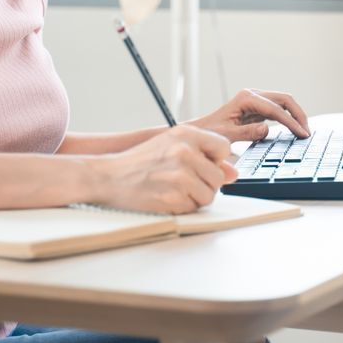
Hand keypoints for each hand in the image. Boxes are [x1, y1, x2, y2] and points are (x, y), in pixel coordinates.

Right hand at [92, 125, 236, 213]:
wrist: (109, 176)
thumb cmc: (141, 161)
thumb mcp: (172, 145)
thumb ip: (204, 154)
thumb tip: (233, 172)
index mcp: (186, 134)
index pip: (223, 147)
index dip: (216, 160)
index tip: (203, 163)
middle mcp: (185, 152)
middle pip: (218, 176)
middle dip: (205, 183)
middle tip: (183, 181)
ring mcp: (179, 176)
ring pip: (209, 195)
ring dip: (196, 197)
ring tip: (175, 189)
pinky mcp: (173, 198)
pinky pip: (194, 208)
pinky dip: (183, 207)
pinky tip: (167, 197)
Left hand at [189, 89, 309, 141]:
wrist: (201, 130)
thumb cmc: (210, 132)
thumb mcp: (227, 135)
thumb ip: (247, 133)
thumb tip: (267, 129)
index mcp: (246, 98)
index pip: (275, 109)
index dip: (291, 122)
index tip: (301, 134)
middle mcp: (253, 95)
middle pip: (284, 99)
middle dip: (298, 114)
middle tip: (306, 133)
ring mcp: (256, 100)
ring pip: (283, 103)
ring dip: (295, 115)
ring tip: (303, 132)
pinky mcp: (257, 107)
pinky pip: (278, 110)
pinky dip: (288, 118)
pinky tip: (294, 129)